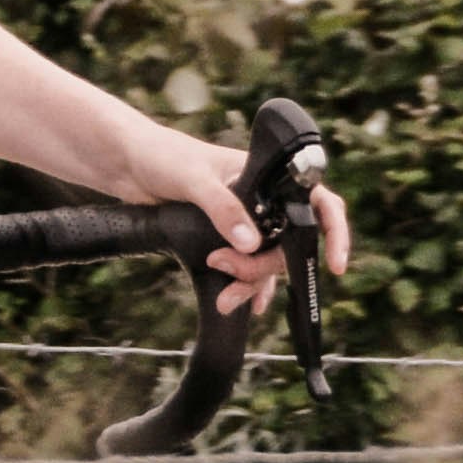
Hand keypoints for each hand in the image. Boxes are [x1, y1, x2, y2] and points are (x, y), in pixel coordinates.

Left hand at [116, 125, 355, 305]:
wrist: (127, 163)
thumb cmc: (163, 155)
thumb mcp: (194, 179)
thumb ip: (223, 209)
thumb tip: (249, 244)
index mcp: (268, 175)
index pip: (317, 201)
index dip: (333, 232)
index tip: (334, 265)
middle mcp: (263, 199)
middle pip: (287, 243)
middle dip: (265, 266)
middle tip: (227, 270)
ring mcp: (245, 219)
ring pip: (267, 259)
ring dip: (251, 282)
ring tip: (226, 298)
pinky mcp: (223, 236)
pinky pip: (247, 266)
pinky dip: (248, 287)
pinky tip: (246, 306)